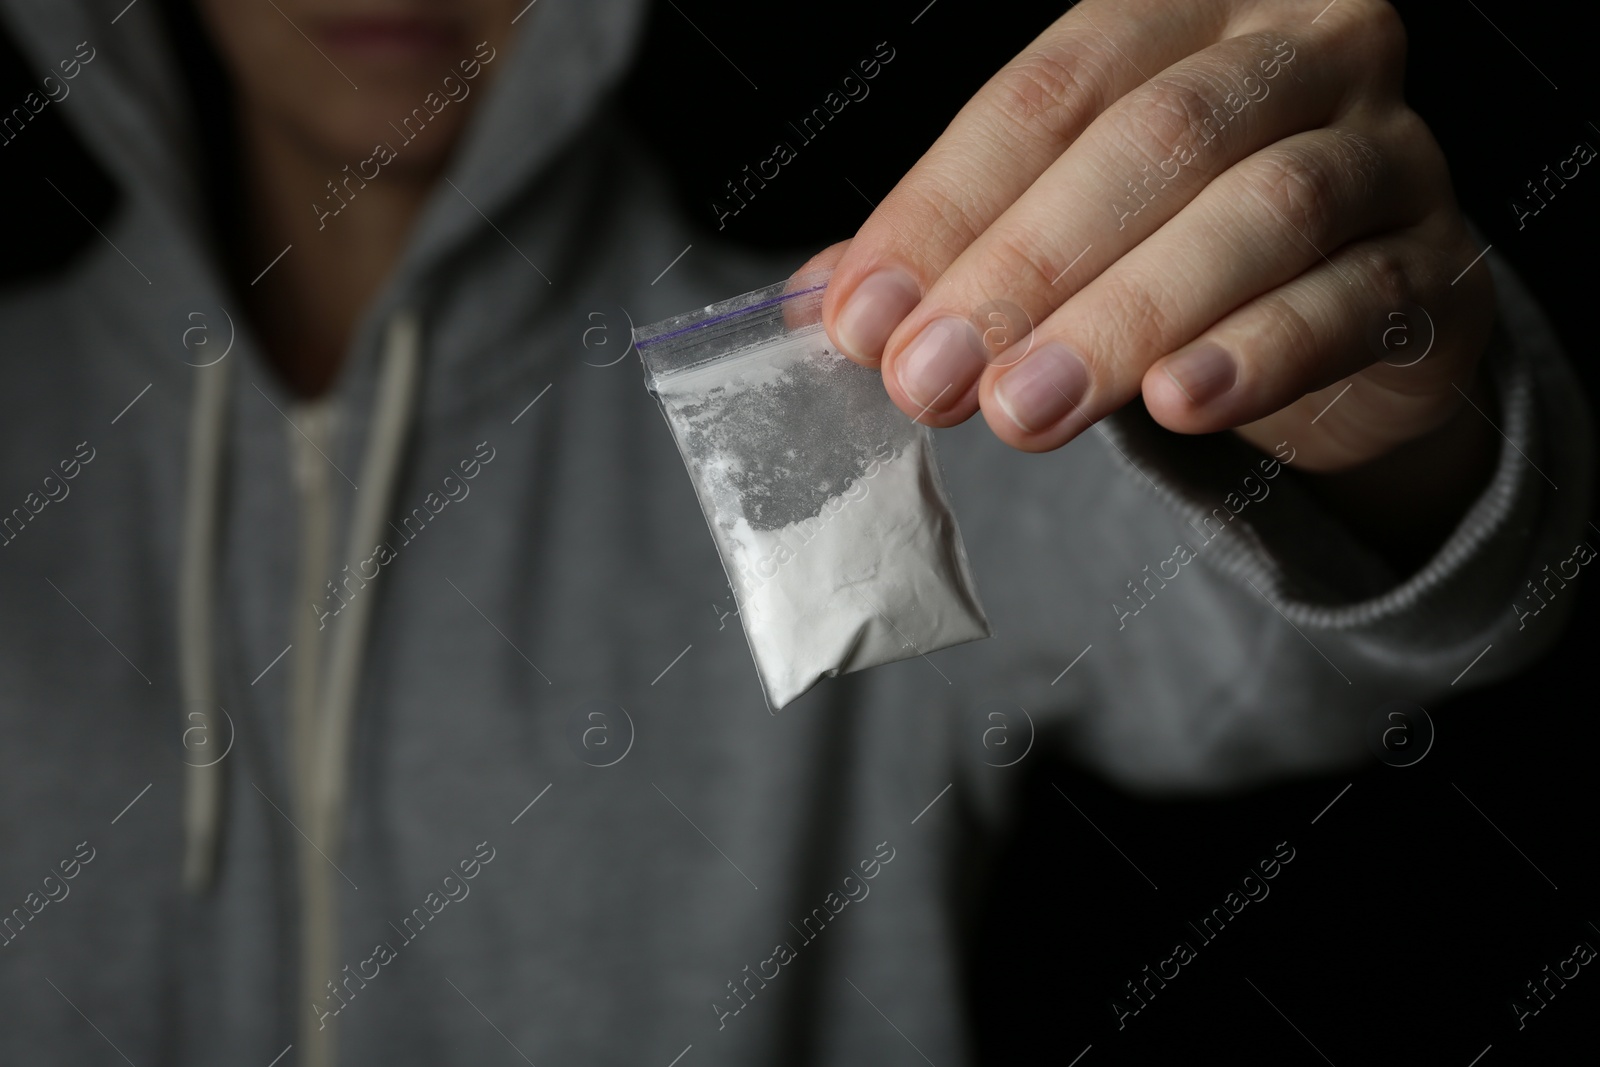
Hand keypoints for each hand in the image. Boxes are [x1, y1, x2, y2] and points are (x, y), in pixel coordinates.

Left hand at [814, 0, 1494, 472]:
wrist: (1348, 321)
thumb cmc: (1181, 249)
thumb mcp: (1067, 229)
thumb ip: (957, 249)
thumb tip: (823, 306)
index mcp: (1186, 13)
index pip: (1049, 92)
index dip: (943, 207)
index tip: (860, 319)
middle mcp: (1301, 49)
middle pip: (1156, 140)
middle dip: (1024, 268)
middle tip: (931, 380)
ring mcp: (1387, 150)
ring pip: (1263, 211)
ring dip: (1126, 317)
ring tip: (1026, 409)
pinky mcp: (1437, 267)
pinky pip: (1352, 299)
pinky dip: (1260, 353)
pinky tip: (1180, 404)